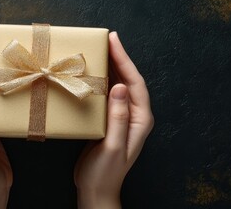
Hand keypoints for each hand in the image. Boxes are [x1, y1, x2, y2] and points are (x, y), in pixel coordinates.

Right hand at [74, 32, 154, 208]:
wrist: (97, 191)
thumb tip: (120, 86)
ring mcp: (122, 118)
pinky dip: (100, 82)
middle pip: (129, 80)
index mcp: (140, 119)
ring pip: (119, 86)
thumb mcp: (111, 145)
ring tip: (98, 51)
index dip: (125, 60)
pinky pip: (108, 96)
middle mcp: (134, 116)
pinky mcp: (109, 122)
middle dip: (118, 58)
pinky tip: (90, 75)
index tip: (113, 41)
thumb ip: (118, 117)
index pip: (135, 82)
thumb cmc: (105, 172)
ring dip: (110, 68)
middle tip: (105, 39)